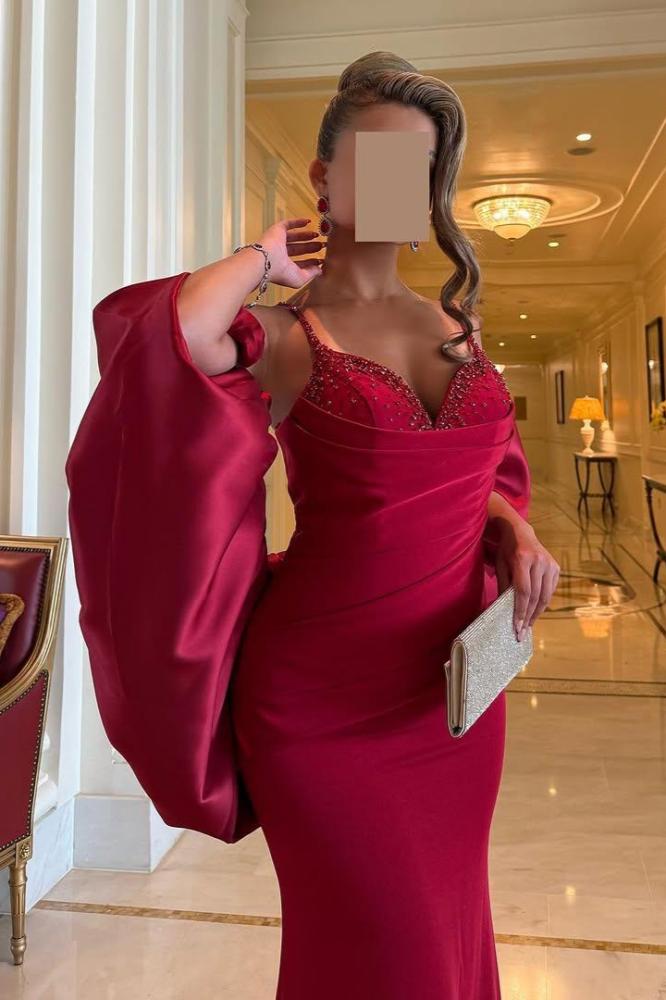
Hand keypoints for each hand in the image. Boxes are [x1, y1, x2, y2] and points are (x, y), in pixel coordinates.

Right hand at [259, 217, 325, 288]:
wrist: (266, 260)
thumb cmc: (281, 272)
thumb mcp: (300, 278)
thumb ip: (311, 274)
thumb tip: (320, 270)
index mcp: (284, 267)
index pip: (300, 263)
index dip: (310, 262)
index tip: (321, 260)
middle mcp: (280, 254)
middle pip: (299, 249)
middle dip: (310, 247)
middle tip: (322, 245)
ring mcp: (278, 241)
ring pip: (294, 237)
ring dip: (306, 235)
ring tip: (318, 235)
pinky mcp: (277, 230)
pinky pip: (288, 224)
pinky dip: (298, 222)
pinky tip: (308, 221)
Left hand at [494, 521, 559, 640]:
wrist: (520, 532)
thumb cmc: (506, 551)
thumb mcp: (500, 565)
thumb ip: (504, 586)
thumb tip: (504, 611)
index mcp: (523, 559)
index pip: (523, 592)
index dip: (520, 611)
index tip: (516, 627)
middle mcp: (539, 561)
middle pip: (535, 596)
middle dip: (528, 616)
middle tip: (522, 632)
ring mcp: (550, 564)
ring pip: (545, 596)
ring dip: (537, 613)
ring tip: (528, 625)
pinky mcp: (556, 567)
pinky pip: (550, 590)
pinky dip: (543, 602)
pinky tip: (535, 611)